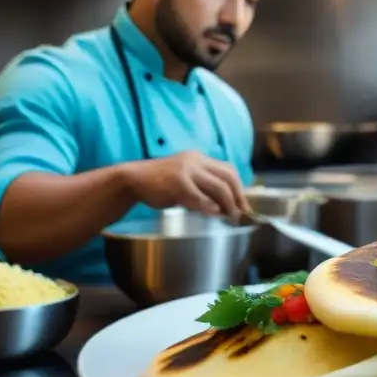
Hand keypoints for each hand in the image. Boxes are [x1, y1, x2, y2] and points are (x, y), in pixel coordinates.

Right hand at [121, 151, 249, 220]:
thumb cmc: (160, 184)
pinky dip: (209, 206)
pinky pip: (199, 196)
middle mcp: (196, 160)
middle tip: (241, 214)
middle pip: (228, 177)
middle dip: (238, 197)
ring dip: (228, 204)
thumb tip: (224, 207)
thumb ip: (203, 188)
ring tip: (231, 217)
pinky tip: (213, 214)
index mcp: (200, 159)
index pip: (228, 171)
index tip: (243, 205)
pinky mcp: (177, 182)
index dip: (239, 189)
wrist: (132, 180)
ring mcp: (187, 170)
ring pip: (218, 186)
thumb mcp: (186, 181)